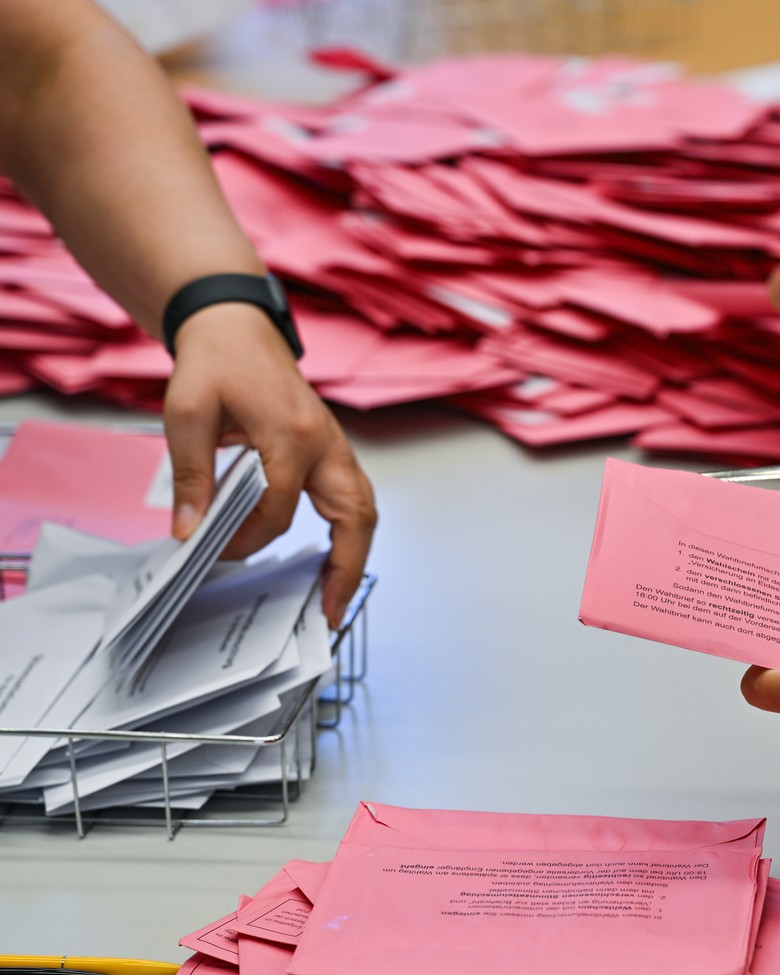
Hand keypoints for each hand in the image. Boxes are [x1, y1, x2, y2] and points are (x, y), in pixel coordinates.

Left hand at [161, 303, 376, 627]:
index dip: (248, 537)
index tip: (216, 550)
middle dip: (347, 568)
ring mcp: (336, 447)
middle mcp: (326, 443)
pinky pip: (354, 499)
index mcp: (291, 434)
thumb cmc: (214, 363)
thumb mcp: (186, 413)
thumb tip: (190, 530)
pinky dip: (350, 534)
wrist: (237, 328)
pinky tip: (332, 561)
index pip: (279, 506)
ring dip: (355, 555)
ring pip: (363, 510)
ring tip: (335, 598)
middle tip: (330, 613)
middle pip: (355, 515)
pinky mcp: (333, 452)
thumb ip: (191, 475)